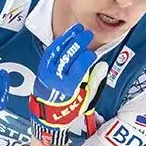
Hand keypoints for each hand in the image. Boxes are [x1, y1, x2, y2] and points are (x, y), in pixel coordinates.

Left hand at [30, 22, 107, 143]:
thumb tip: (103, 65)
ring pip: (57, 50)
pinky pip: (50, 52)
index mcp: (67, 87)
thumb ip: (94, 81)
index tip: (92, 53)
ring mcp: (46, 72)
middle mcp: (55, 78)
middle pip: (67, 55)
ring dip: (68, 38)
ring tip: (77, 30)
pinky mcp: (42, 69)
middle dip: (78, 42)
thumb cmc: (67, 109)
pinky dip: (59, 43)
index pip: (77, 68)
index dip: (85, 58)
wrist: (47, 116)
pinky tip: (66, 37)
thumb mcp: (85, 98)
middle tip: (87, 34)